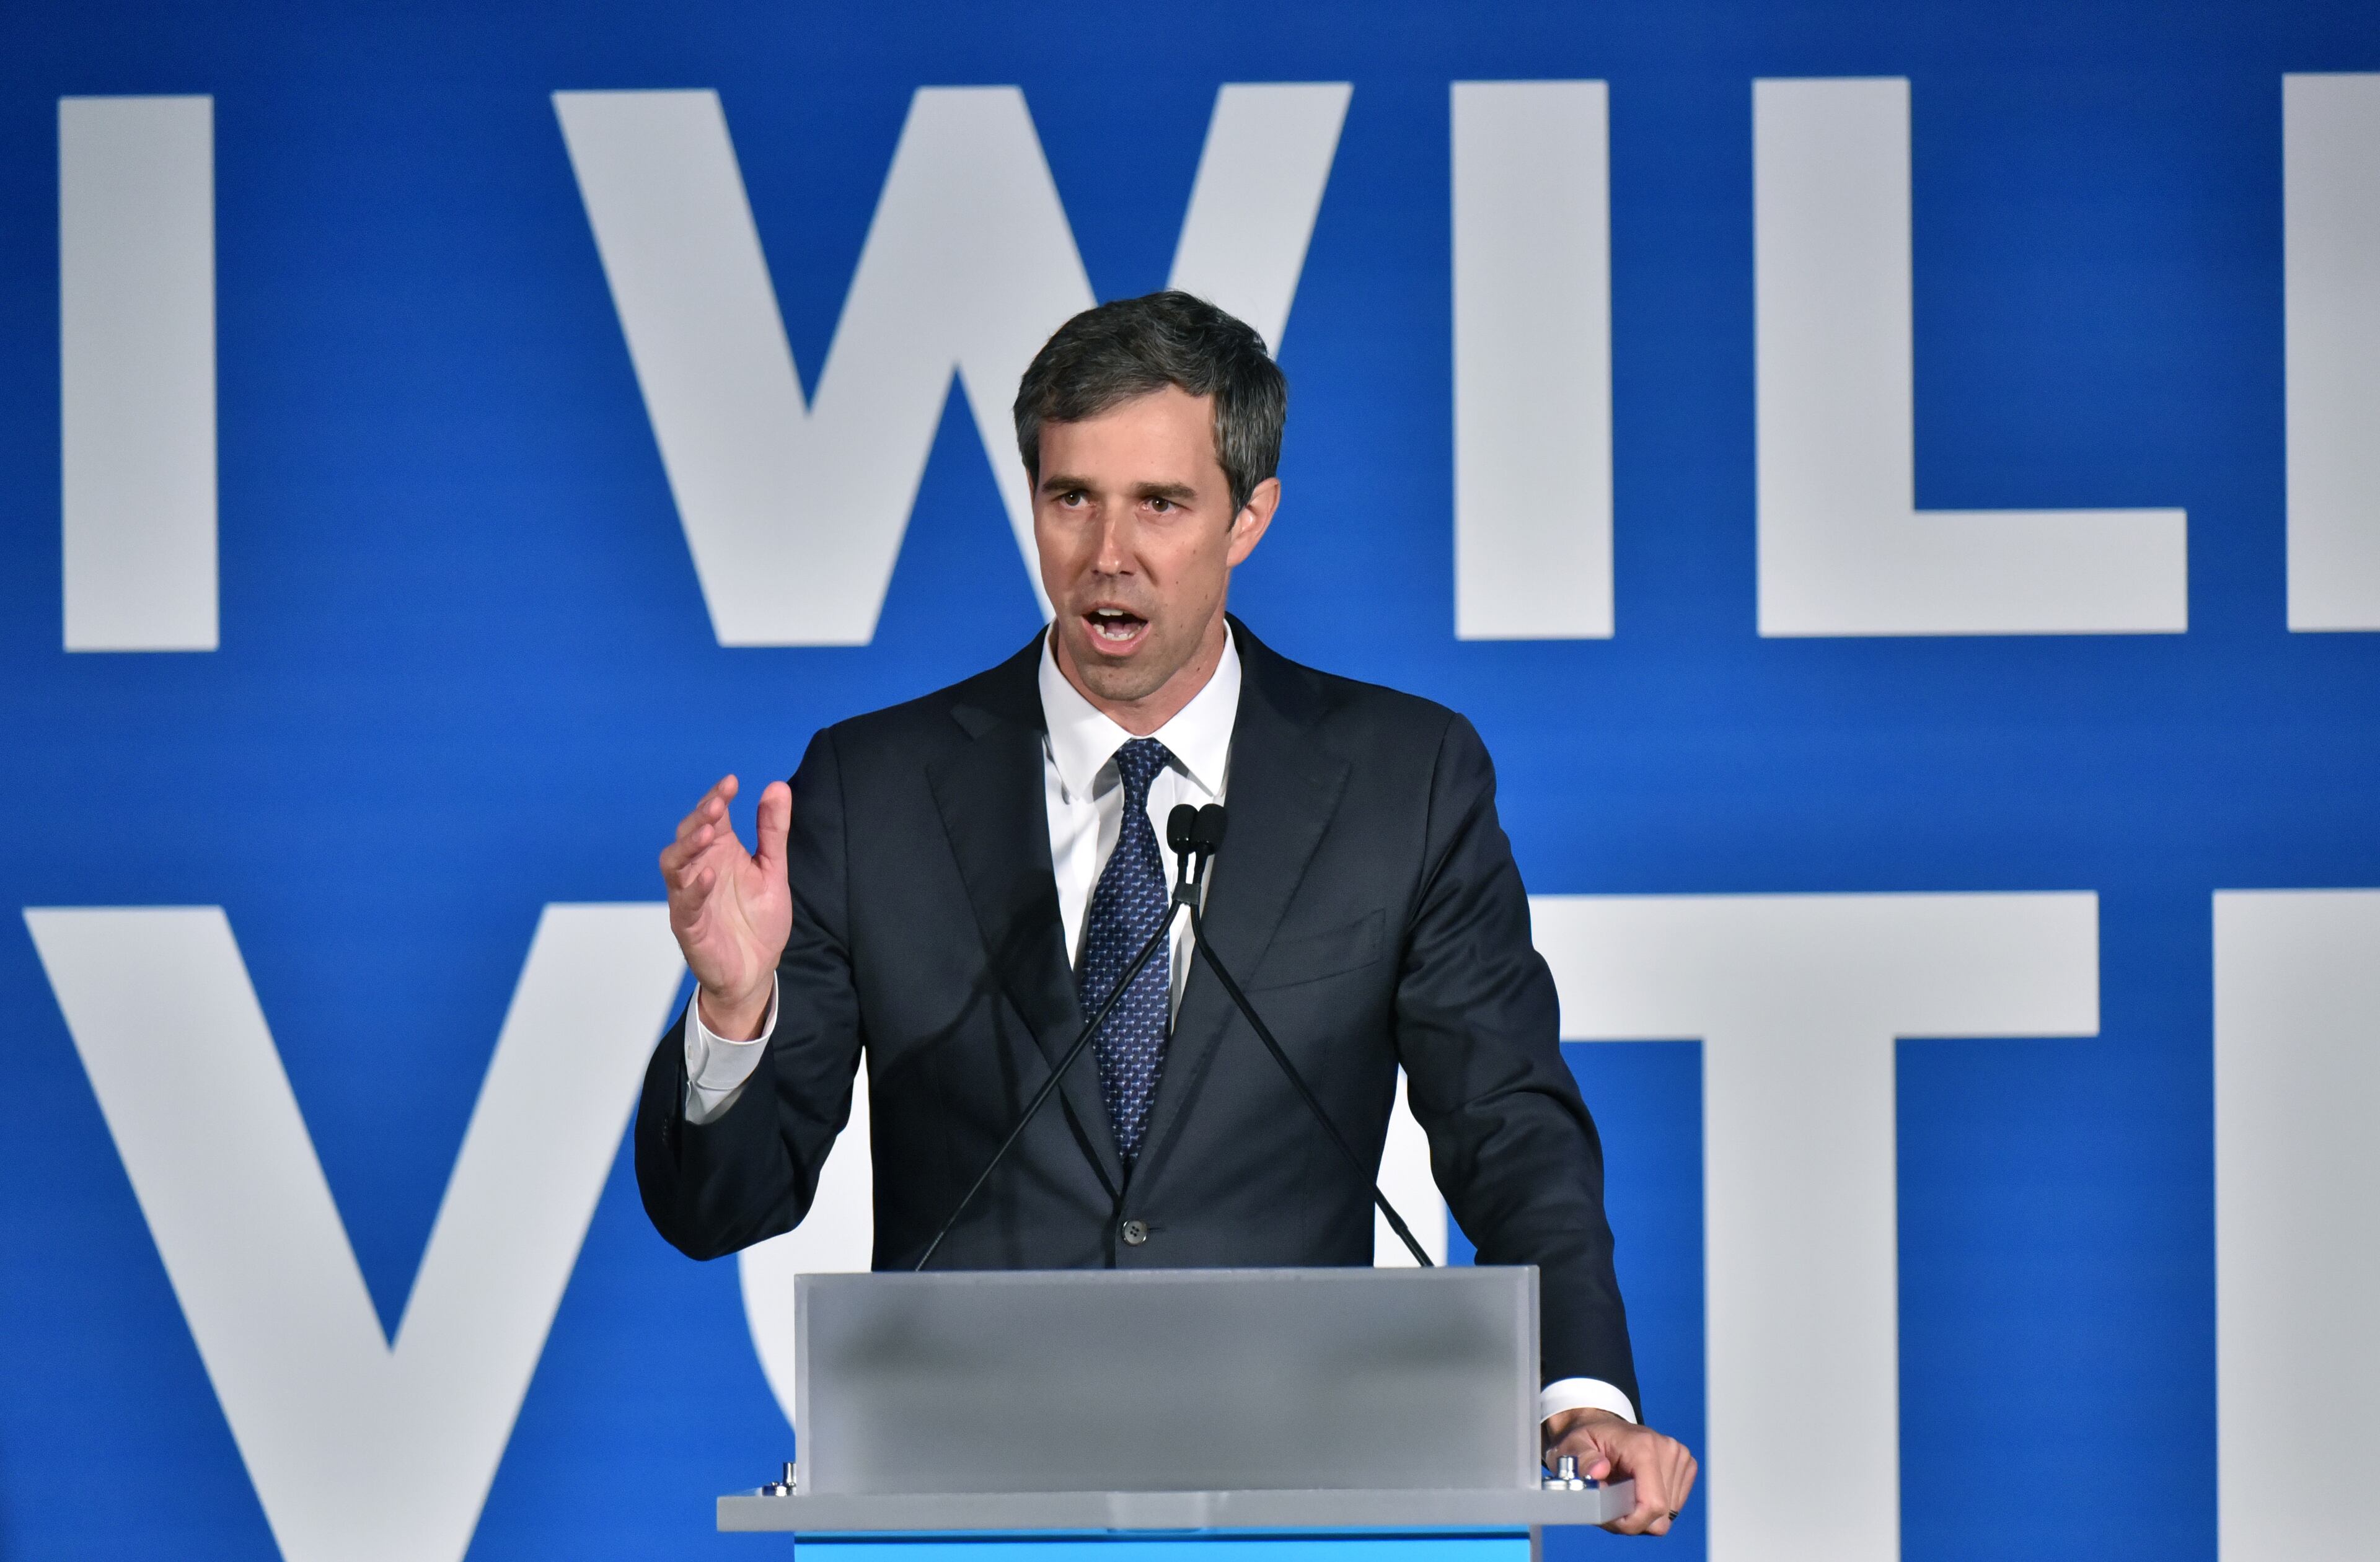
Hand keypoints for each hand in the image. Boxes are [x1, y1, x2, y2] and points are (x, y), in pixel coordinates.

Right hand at [658, 775, 791, 1038]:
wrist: (756, 971)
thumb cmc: (758, 921)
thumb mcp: (773, 870)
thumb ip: (772, 831)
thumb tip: (777, 786)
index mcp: (719, 854)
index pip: (710, 818)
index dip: (716, 799)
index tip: (732, 782)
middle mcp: (700, 871)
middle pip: (688, 835)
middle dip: (700, 816)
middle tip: (719, 802)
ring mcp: (691, 898)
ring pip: (674, 865)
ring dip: (688, 846)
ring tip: (706, 831)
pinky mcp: (689, 926)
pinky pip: (685, 905)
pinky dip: (695, 888)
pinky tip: (709, 874)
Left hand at [1544, 1407, 1698, 1536]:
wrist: (1602, 1425)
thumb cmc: (1587, 1438)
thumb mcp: (1572, 1447)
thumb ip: (1583, 1461)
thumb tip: (1598, 1471)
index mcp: (1643, 1446)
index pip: (1653, 1504)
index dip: (1631, 1522)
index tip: (1610, 1517)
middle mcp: (1668, 1450)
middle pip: (1660, 1515)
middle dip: (1633, 1519)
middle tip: (1609, 1503)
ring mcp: (1680, 1457)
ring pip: (1667, 1515)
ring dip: (1642, 1514)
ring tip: (1621, 1494)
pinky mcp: (1686, 1466)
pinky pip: (1673, 1508)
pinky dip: (1653, 1507)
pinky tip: (1636, 1490)